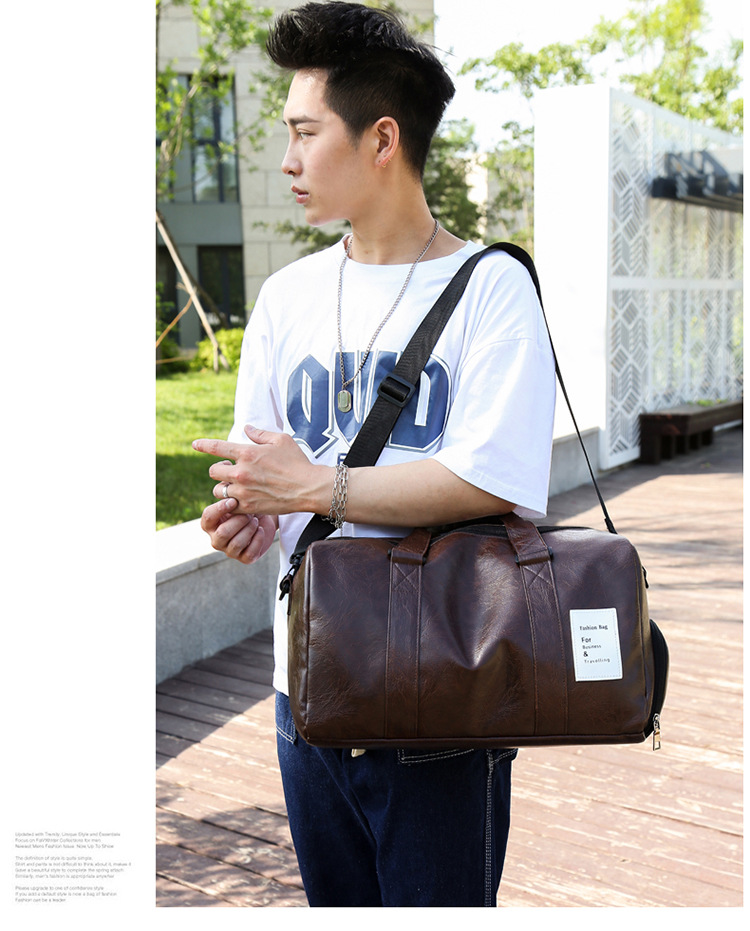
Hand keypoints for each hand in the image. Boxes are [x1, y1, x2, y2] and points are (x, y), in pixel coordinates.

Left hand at [192, 424, 328, 516]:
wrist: (308, 488)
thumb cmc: (297, 462)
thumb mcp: (281, 440)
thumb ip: (260, 434)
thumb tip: (246, 428)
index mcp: (247, 452)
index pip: (217, 447)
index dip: (203, 445)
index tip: (195, 444)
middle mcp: (241, 472)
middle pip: (213, 471)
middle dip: (220, 470)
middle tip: (230, 470)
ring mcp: (243, 491)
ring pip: (219, 490)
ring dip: (224, 487)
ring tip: (237, 486)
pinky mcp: (248, 507)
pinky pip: (229, 506)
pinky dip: (232, 503)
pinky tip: (242, 500)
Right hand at [199, 497, 277, 564]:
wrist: (264, 519)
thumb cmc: (247, 506)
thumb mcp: (238, 499)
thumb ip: (229, 494)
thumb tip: (225, 484)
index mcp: (211, 524)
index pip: (208, 517)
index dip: (220, 509)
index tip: (233, 501)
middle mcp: (217, 540)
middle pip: (222, 533)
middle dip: (238, 521)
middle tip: (249, 513)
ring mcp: (230, 551)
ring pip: (236, 543)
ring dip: (248, 529)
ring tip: (255, 520)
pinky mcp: (245, 558)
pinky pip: (249, 552)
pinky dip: (257, 539)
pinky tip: (261, 530)